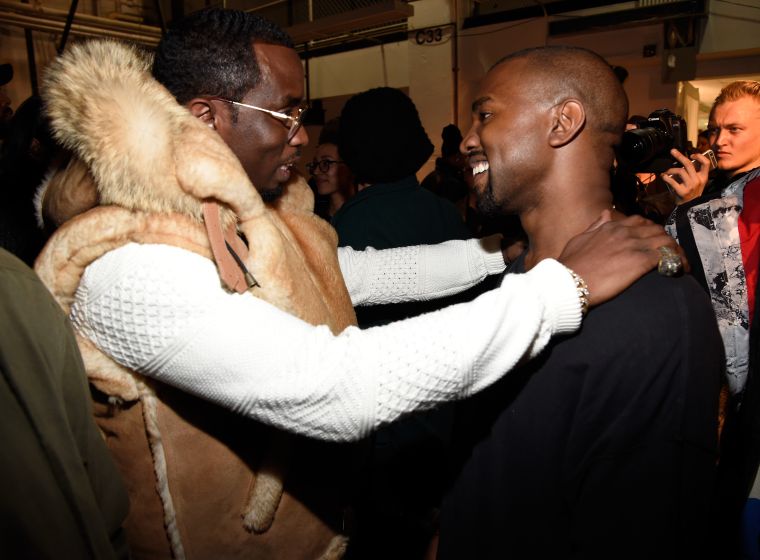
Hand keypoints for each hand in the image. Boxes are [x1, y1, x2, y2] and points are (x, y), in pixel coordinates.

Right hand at [558, 211, 685, 306]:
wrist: (569, 282)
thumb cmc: (570, 265)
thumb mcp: (579, 239)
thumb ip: (595, 225)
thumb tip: (606, 213)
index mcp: (610, 227)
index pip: (639, 221)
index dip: (650, 230)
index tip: (654, 241)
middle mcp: (624, 232)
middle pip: (656, 230)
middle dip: (666, 241)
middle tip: (671, 254)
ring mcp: (633, 245)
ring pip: (666, 241)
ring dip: (676, 251)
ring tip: (680, 263)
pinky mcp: (640, 261)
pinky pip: (668, 256)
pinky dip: (678, 262)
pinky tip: (681, 270)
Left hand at [661, 148, 709, 204]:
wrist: (689, 208)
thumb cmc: (692, 193)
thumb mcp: (698, 183)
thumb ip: (694, 173)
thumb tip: (684, 160)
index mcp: (703, 178)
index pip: (706, 163)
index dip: (699, 156)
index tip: (691, 154)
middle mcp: (698, 181)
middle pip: (689, 164)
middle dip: (679, 156)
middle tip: (672, 151)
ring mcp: (690, 186)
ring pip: (680, 171)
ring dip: (671, 170)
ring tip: (667, 172)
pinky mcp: (682, 192)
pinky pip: (672, 181)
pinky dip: (665, 177)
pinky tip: (663, 176)